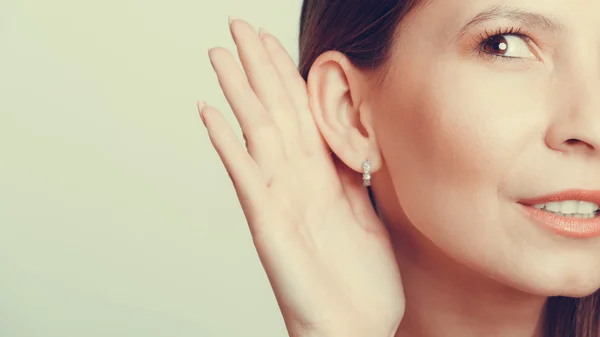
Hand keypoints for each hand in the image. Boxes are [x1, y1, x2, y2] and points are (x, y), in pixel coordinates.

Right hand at [199, 18, 404, 336]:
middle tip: (236, 28)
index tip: (271, 40)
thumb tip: (352, 139)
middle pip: (273, 113)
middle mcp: (294, 182)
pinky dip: (228, 144)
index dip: (285, 75)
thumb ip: (353, 176)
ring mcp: (278, 201)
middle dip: (257, 68)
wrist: (355, 328)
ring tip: (218, 56)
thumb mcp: (366, 214)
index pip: (299, 114)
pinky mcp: (268, 226)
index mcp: (320, 178)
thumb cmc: (360, 280)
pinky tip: (210, 114)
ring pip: (256, 135)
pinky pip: (246, 178)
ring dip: (237, 93)